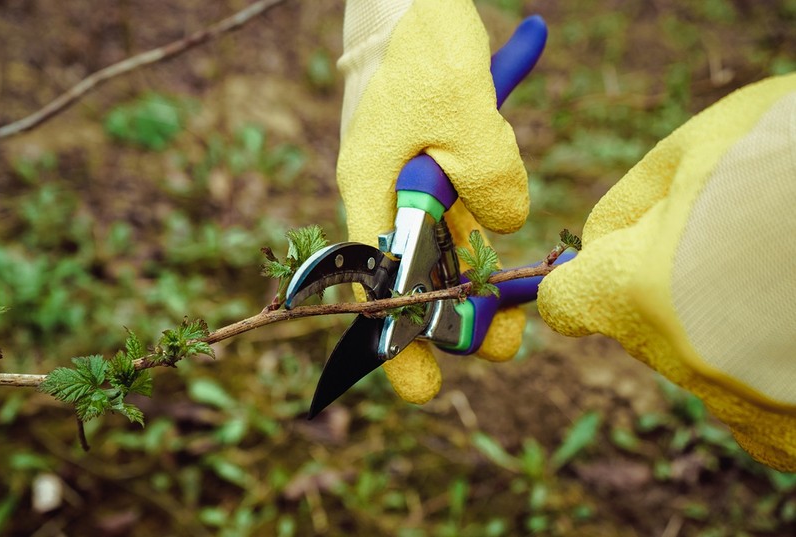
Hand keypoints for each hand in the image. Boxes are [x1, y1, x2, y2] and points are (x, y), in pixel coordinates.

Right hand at [337, 0, 543, 403]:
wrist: (416, 5)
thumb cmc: (425, 46)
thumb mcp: (464, 108)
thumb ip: (489, 175)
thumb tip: (509, 226)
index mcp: (371, 187)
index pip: (376, 279)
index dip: (394, 334)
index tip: (417, 383)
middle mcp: (387, 195)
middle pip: (413, 274)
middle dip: (450, 317)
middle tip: (496, 345)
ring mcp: (415, 183)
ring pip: (443, 251)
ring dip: (476, 286)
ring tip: (512, 318)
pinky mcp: (443, 169)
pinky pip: (463, 217)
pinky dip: (486, 243)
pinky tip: (512, 266)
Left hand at [538, 74, 795, 470]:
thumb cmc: (795, 149)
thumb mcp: (698, 148)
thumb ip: (626, 204)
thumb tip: (593, 244)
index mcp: (641, 291)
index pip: (566, 304)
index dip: (581, 282)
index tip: (603, 271)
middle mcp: (686, 361)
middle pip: (641, 332)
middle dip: (668, 294)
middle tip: (736, 248)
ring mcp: (750, 404)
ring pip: (701, 370)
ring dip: (725, 334)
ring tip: (781, 280)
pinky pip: (758, 414)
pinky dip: (768, 375)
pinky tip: (794, 328)